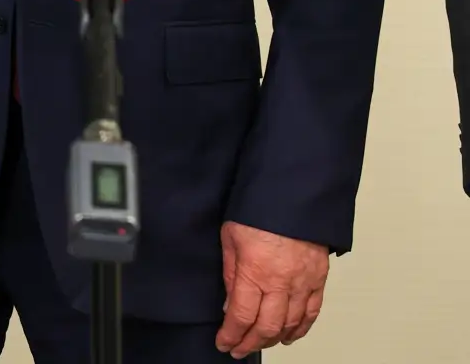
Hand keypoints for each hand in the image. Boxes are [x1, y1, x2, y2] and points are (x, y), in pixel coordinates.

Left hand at [216, 221, 329, 357]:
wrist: (293, 193)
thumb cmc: (258, 209)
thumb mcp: (230, 238)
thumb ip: (231, 275)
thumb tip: (230, 304)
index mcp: (255, 271)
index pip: (242, 317)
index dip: (232, 335)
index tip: (224, 342)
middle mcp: (282, 282)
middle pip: (267, 327)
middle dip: (251, 342)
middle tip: (238, 348)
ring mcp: (304, 282)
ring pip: (291, 324)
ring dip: (274, 339)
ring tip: (259, 343)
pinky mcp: (319, 278)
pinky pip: (312, 311)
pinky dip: (301, 328)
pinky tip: (290, 335)